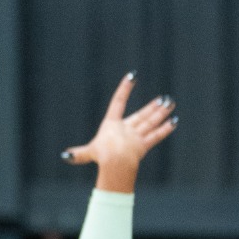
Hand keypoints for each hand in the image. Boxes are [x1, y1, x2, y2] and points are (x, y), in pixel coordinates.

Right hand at [60, 75, 176, 193]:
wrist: (115, 161)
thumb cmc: (101, 156)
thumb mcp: (88, 153)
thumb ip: (79, 154)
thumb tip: (65, 156)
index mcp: (112, 124)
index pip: (118, 102)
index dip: (124, 89)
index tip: (131, 76)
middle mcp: (127, 128)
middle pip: (142, 115)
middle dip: (152, 107)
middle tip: (163, 98)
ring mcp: (137, 135)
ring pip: (151, 122)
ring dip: (161, 113)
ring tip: (171, 104)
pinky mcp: (145, 145)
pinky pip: (156, 135)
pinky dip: (165, 128)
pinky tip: (173, 121)